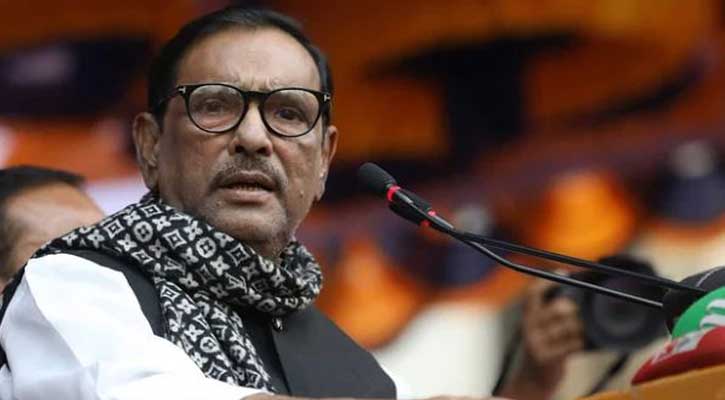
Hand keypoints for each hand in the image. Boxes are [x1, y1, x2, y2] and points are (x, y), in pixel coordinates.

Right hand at [499, 279, 584, 399]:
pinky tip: (583, 344)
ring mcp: (537, 343)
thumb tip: (574, 300)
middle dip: (574, 308)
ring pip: (569, 326)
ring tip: (583, 331)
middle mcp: (528, 328)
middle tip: (580, 312)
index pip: (533, 293)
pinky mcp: (547, 358)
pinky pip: (573, 345)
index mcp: (527, 318)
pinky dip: (581, 343)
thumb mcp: (539, 331)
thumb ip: (550, 316)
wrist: (530, 382)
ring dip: (581, 328)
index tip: (563, 273)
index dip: (547, 280)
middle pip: (558, 308)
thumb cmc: (543, 352)